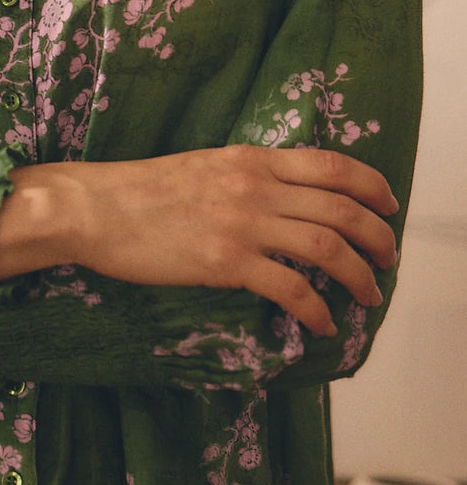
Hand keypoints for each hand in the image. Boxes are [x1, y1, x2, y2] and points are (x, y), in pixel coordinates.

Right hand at [71, 144, 397, 336]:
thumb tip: (281, 198)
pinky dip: (316, 310)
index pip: (332, 165)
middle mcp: (255, 186)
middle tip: (387, 258)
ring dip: (359, 276)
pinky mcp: (225, 261)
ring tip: (368, 295)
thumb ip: (246, 177)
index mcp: (251, 159)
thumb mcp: (204, 166)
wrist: (95, 207)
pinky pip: (290, 288)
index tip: (389, 206)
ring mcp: (242, 223)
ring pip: (327, 247)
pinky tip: (321, 325)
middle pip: (341, 208)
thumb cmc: (139, 190)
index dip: (372, 186)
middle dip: (377, 237)